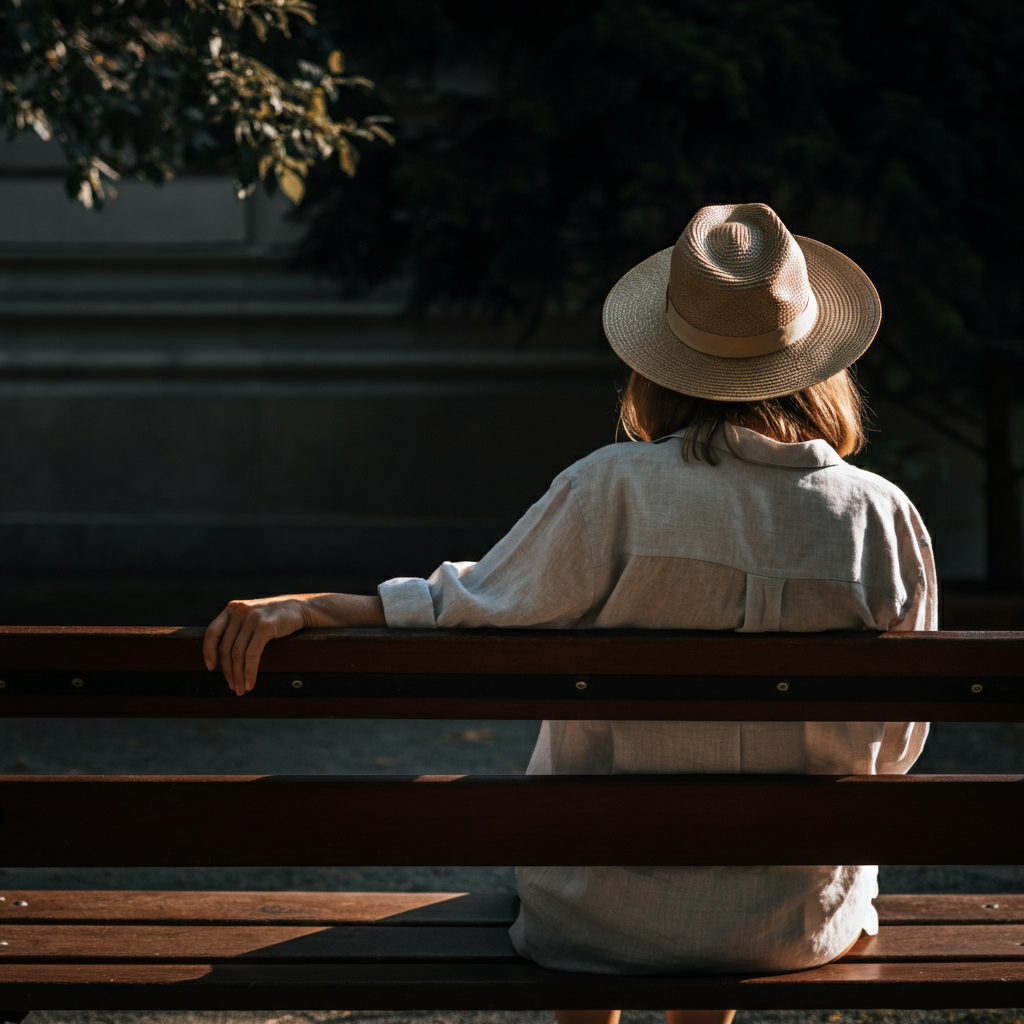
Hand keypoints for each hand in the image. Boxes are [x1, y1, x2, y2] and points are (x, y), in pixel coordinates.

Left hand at [204, 592, 386, 694]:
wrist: (304, 608)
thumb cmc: (279, 618)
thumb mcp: (254, 617)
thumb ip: (238, 628)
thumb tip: (224, 657)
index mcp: (232, 608)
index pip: (212, 632)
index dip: (208, 652)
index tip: (211, 668)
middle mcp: (239, 611)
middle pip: (226, 648)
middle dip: (228, 671)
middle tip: (233, 687)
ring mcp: (251, 617)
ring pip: (237, 654)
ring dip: (238, 675)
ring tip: (242, 689)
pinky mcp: (264, 625)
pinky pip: (251, 655)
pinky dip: (249, 672)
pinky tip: (251, 682)